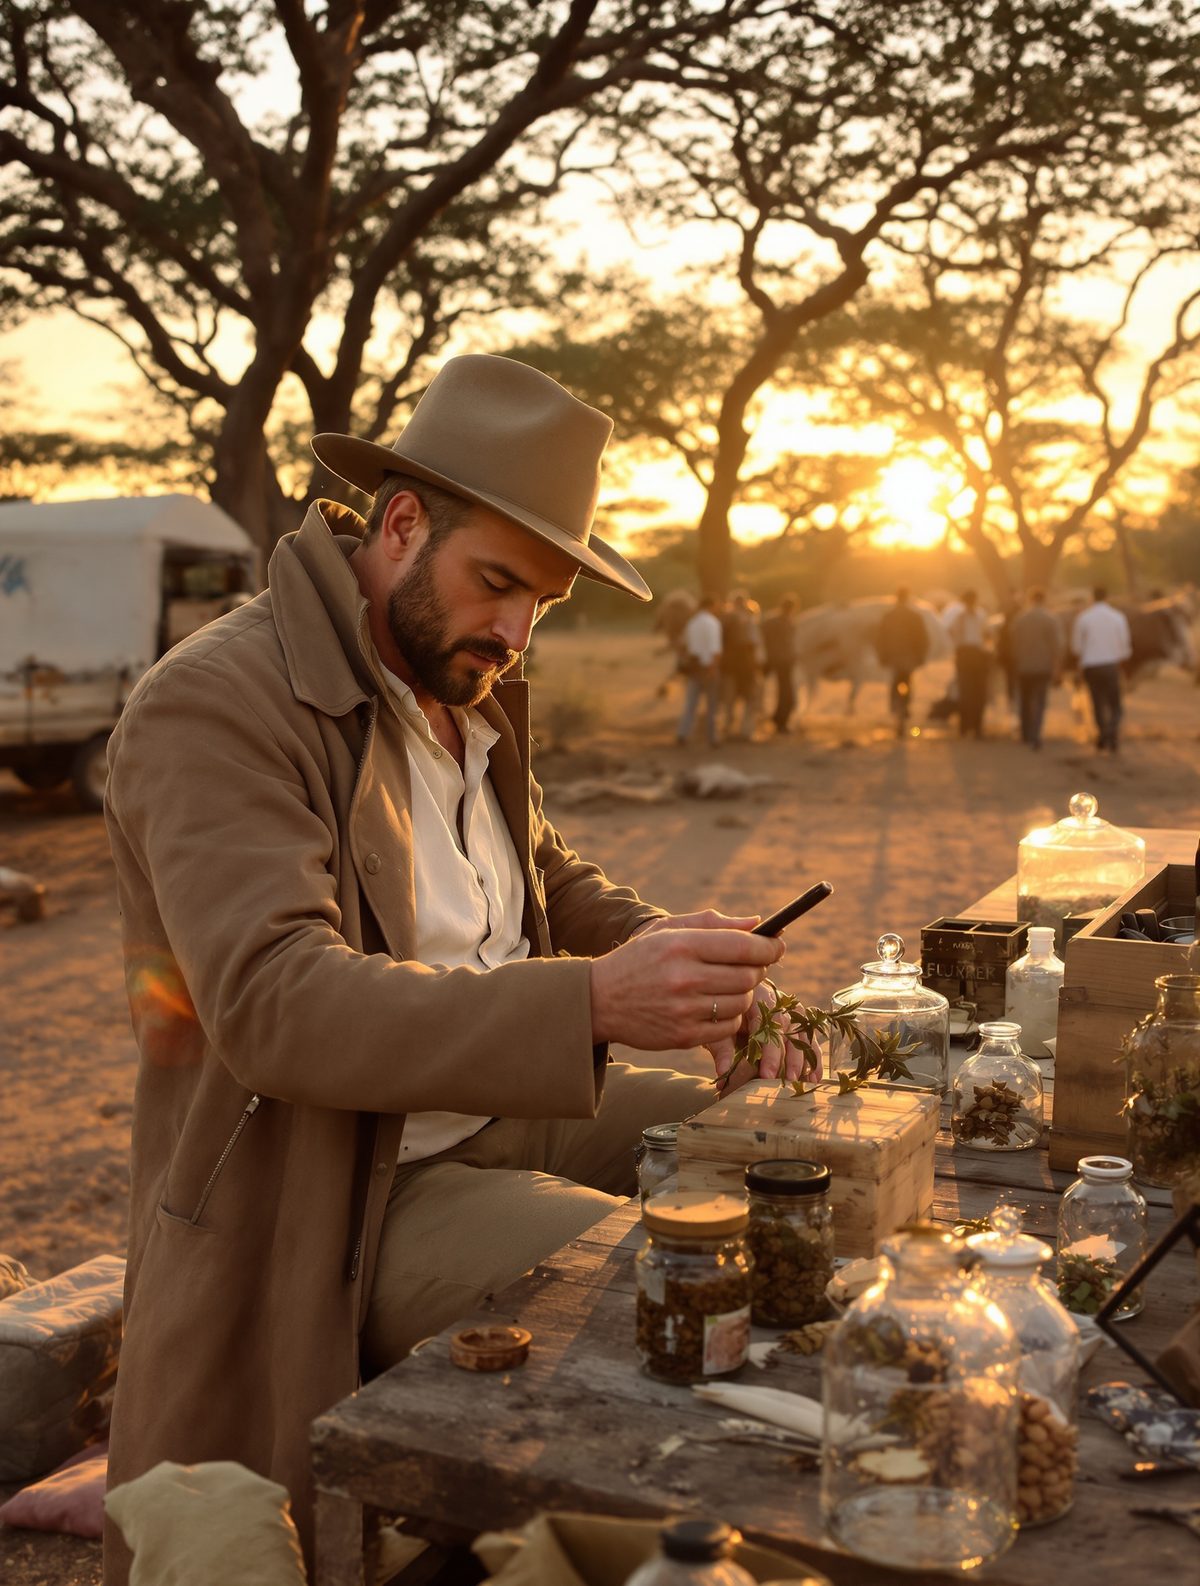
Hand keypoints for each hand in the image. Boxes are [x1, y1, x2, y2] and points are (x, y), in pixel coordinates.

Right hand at [590, 920, 783, 1050]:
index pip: (744, 946)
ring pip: (742, 1002)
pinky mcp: (683, 1036)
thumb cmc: (638, 959)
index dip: (769, 947)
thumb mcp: (666, 931)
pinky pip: (728, 1027)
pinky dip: (729, 1017)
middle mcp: (684, 977)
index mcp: (681, 945)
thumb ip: (713, 923)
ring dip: (743, 994)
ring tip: (727, 986)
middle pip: (748, 976)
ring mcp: (684, 1010)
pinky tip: (713, 1006)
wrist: (598, 1000)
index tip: (777, 946)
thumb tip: (757, 922)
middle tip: (751, 966)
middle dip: (757, 969)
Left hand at [708, 980, 823, 1096]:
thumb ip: (722, 1049)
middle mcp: (779, 1003)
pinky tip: (815, 1077)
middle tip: (787, 1080)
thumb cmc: (728, 1014)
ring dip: (804, 1060)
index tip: (767, 1074)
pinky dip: (814, 1058)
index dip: (768, 1052)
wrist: (739, 995)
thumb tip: (723, 1074)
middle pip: (787, 1031)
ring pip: (802, 1036)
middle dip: (789, 1058)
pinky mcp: (800, 1022)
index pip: (766, 1026)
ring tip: (805, 1083)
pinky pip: (810, 1040)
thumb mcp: (721, 1027)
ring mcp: (793, 1012)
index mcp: (757, 999)